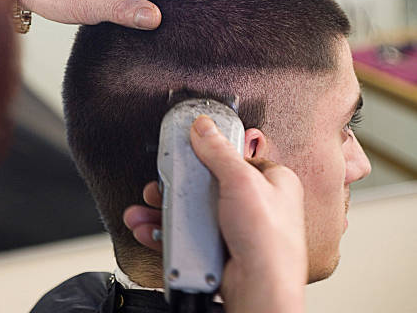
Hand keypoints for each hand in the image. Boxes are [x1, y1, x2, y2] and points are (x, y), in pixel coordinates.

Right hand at [124, 115, 306, 312]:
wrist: (259, 290)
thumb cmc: (269, 241)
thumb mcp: (241, 182)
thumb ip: (218, 151)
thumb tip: (204, 126)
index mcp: (272, 181)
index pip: (235, 156)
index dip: (209, 153)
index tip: (186, 152)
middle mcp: (255, 204)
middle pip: (206, 185)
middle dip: (175, 186)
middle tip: (158, 185)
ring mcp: (235, 228)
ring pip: (192, 211)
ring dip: (163, 210)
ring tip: (144, 209)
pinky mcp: (219, 247)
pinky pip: (187, 234)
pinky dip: (166, 231)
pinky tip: (151, 229)